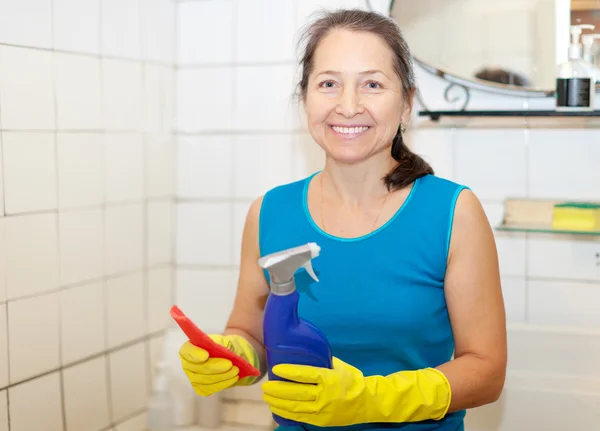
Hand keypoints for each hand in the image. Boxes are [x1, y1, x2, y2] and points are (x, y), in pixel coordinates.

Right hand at [179, 334, 258, 395]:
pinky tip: (234, 378)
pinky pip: (211, 388)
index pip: (187, 351)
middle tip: (230, 364)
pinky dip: (224, 383)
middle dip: (214, 367)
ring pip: (205, 380)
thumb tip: (220, 351)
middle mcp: (188, 364)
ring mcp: (193, 378)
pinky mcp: (201, 389)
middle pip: (198, 368)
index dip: (195, 354)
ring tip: (236, 370)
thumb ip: (219, 344)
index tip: (206, 355)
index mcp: (189, 348)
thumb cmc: (224, 345)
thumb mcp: (223, 340)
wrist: (230, 354)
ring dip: (222, 376)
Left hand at [261, 357, 450, 426]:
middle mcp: (325, 395)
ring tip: (267, 396)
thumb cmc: (352, 380)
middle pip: (296, 393)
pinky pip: (300, 417)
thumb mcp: (339, 366)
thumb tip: (306, 349)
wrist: (368, 402)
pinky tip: (277, 409)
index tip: (277, 368)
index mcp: (330, 379)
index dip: (290, 371)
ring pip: (295, 407)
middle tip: (266, 385)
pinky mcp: (321, 420)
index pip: (306, 374)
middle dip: (278, 390)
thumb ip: (323, 361)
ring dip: (278, 402)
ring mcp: (322, 410)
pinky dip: (287, 413)